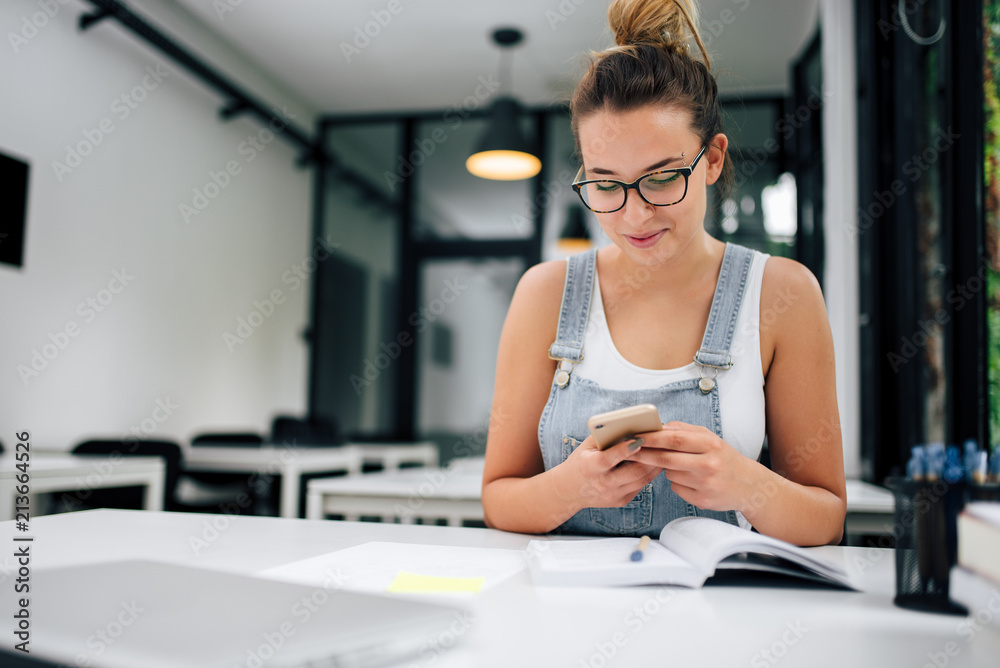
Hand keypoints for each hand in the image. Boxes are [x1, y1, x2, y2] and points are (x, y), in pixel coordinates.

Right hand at [550, 434, 661, 511]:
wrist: (570, 491)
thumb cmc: (580, 462)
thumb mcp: (586, 447)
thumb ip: (603, 436)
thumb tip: (627, 424)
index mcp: (590, 467)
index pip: (609, 459)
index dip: (625, 449)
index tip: (639, 438)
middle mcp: (602, 484)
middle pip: (633, 471)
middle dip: (650, 457)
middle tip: (663, 444)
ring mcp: (613, 495)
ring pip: (641, 480)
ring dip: (655, 466)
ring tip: (664, 452)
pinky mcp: (620, 501)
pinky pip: (640, 486)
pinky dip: (649, 474)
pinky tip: (656, 464)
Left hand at [628, 421, 760, 511]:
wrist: (749, 485)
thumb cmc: (724, 457)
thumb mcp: (710, 438)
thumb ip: (684, 430)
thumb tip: (659, 426)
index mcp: (711, 445)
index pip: (674, 439)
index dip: (652, 438)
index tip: (636, 435)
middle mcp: (708, 464)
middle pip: (666, 458)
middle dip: (646, 454)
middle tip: (632, 450)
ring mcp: (705, 484)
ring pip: (670, 474)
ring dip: (667, 469)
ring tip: (681, 466)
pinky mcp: (702, 500)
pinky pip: (676, 488)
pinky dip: (677, 482)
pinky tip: (690, 480)